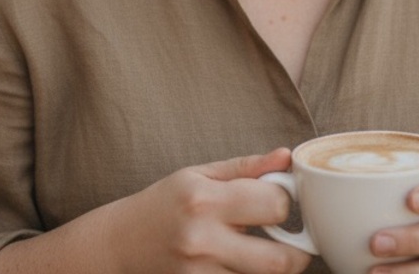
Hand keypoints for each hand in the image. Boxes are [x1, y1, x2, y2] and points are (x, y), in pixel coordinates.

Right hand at [113, 147, 311, 273]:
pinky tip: (241, 262)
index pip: (274, 205)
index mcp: (206, 201)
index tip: (277, 200)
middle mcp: (203, 241)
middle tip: (290, 239)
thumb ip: (247, 167)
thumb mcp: (202, 174)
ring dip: (274, 267)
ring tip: (262, 250)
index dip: (285, 201)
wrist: (121, 242)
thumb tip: (286, 156)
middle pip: (279, 260)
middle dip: (297, 251)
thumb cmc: (166, 202)